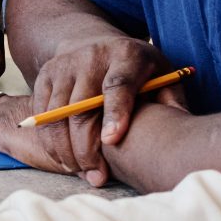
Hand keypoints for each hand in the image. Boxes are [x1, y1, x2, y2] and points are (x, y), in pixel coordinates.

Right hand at [25, 38, 185, 187]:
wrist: (97, 44)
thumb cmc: (138, 70)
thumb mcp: (162, 76)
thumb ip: (171, 101)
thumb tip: (179, 132)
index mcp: (127, 55)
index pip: (117, 85)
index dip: (114, 113)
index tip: (111, 141)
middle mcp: (91, 57)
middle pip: (80, 107)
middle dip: (86, 148)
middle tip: (97, 176)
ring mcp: (64, 66)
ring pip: (55, 115)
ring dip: (65, 150)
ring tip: (81, 172)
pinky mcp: (45, 76)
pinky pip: (41, 115)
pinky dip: (50, 142)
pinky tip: (65, 159)